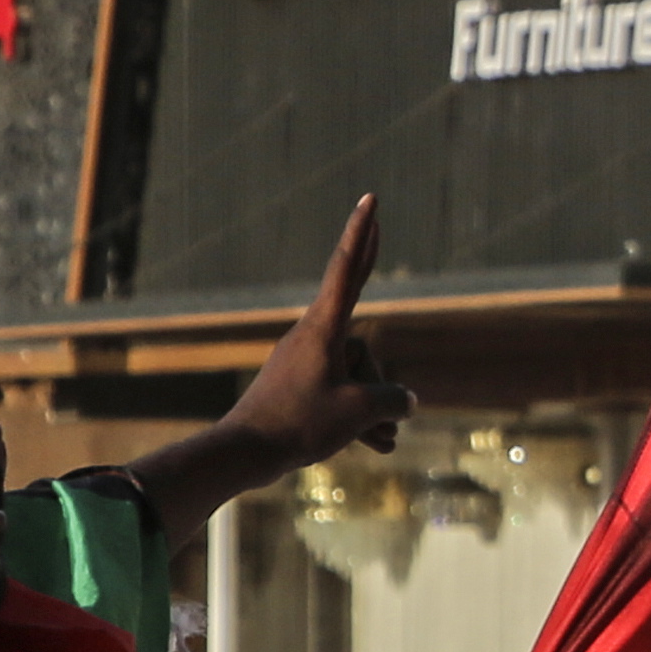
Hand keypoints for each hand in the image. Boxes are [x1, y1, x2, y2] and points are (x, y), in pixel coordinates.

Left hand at [217, 197, 415, 476]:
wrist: (245, 453)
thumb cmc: (298, 424)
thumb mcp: (359, 412)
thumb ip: (391, 400)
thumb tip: (405, 401)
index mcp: (324, 328)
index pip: (347, 268)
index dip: (362, 233)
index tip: (369, 198)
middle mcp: (313, 337)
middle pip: (364, 348)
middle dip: (381, 386)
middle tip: (381, 421)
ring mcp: (305, 363)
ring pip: (357, 379)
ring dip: (374, 411)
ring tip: (381, 443)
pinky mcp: (300, 388)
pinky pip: (342, 395)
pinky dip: (359, 419)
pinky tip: (375, 446)